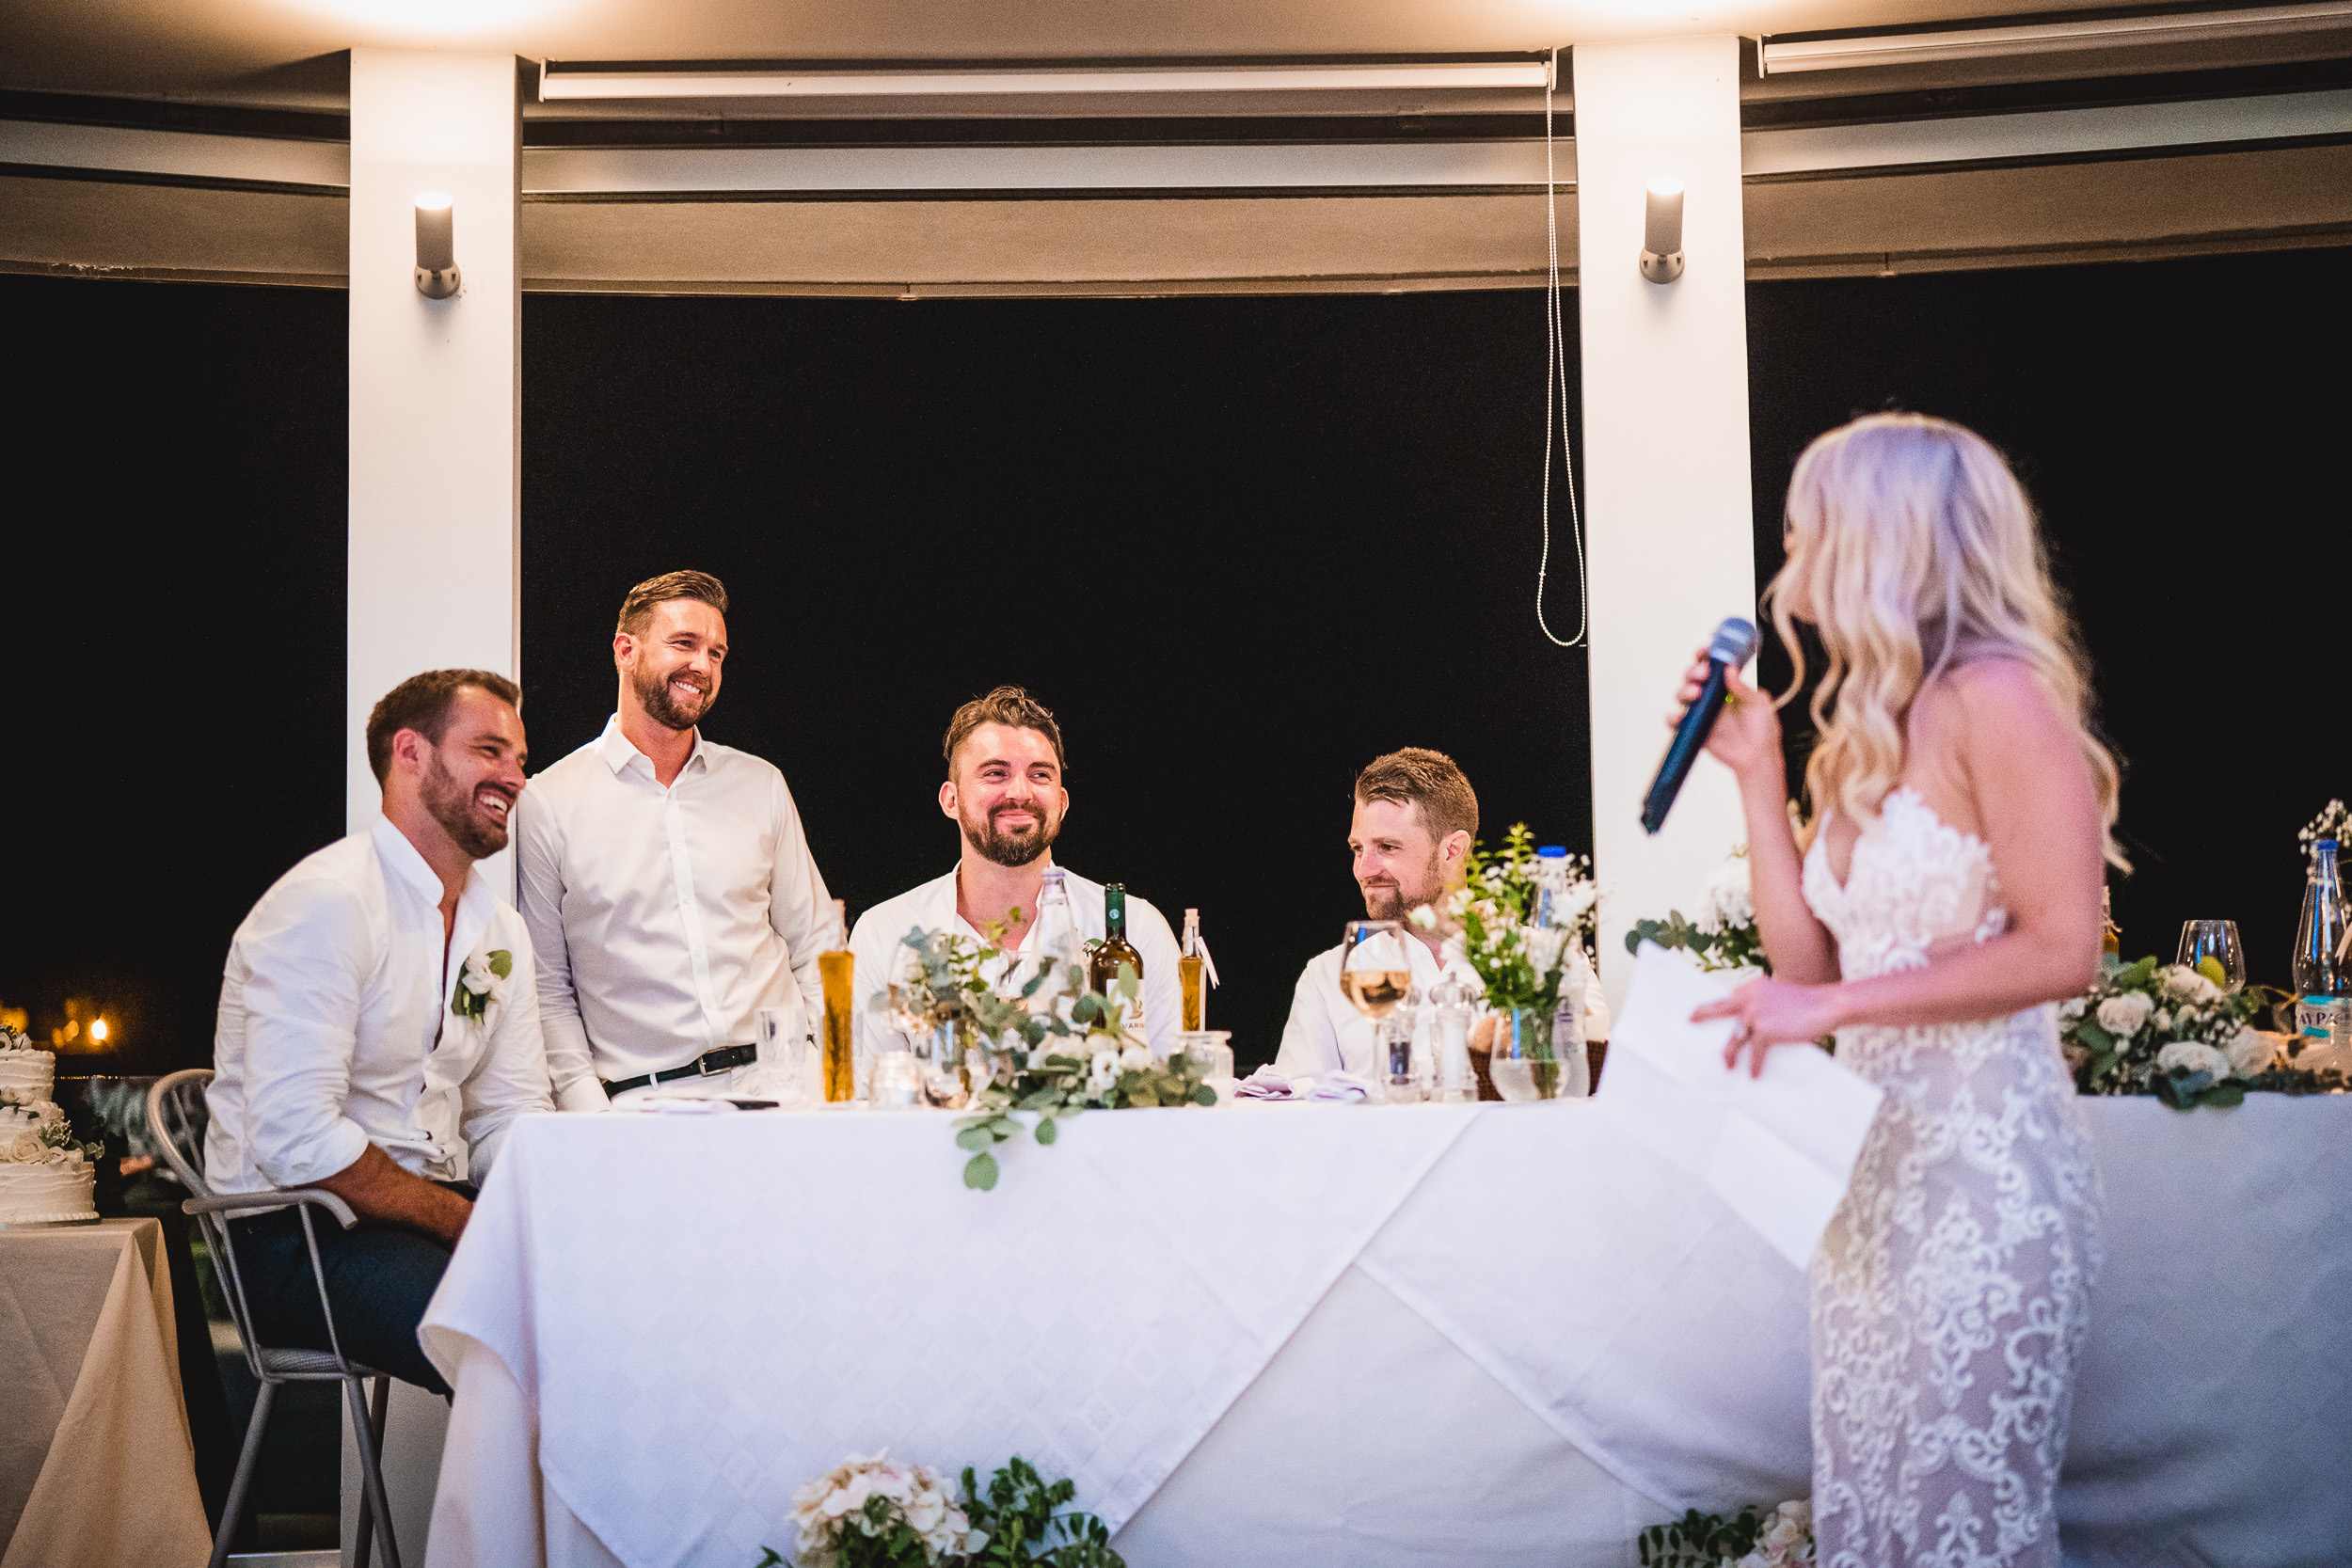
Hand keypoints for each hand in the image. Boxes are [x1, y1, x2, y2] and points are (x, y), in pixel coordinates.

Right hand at [1666, 648, 1780, 783]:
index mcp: (1726, 685)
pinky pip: (1675, 722)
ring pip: (1681, 695)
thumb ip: (1743, 688)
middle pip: (1691, 677)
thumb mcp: (1759, 704)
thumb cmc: (1763, 728)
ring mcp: (1700, 713)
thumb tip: (1729, 669)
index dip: (1703, 655)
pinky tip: (1679, 717)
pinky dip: (1671, 718)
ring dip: (1684, 690)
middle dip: (1693, 671)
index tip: (1703, 650)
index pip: (1710, 665)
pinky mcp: (1693, 730)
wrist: (1758, 758)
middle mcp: (1710, 696)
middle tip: (1704, 673)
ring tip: (1696, 693)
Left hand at [1692, 975, 1843, 1076]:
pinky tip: (1753, 1073)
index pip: (1725, 1000)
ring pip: (1734, 1039)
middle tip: (1690, 1022)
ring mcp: (1754, 1015)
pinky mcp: (1764, 1031)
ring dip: (1729, 1054)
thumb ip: (1756, 1002)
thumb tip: (1742, 1024)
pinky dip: (1753, 1064)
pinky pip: (1754, 1052)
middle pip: (1718, 1011)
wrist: (1825, 1005)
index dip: (1711, 1008)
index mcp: (1749, 988)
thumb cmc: (1803, 1003)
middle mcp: (1747, 999)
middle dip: (1702, 1016)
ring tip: (1728, 1065)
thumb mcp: (1774, 994)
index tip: (1697, 1013)